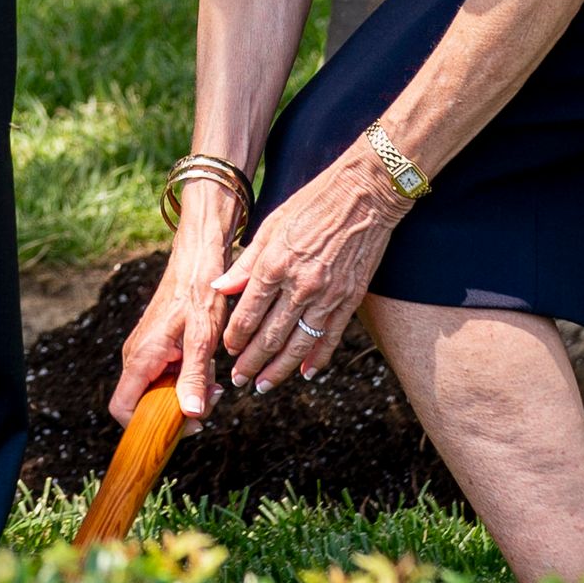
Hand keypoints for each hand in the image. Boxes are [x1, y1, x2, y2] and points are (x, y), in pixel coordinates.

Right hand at [116, 189, 245, 421]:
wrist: (198, 259)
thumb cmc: (199, 293)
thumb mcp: (202, 338)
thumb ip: (194, 377)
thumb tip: (190, 415)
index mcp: (141, 357)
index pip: (122, 408)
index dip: (144, 426)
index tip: (179, 427)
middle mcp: (137, 356)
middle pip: (144, 404)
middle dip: (176, 411)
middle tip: (210, 400)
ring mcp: (145, 351)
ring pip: (157, 391)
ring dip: (185, 394)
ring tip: (214, 383)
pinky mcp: (157, 346)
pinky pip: (165, 376)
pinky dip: (187, 379)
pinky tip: (208, 368)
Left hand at [213, 149, 407, 392]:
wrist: (365, 196)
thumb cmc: (312, 203)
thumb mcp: (270, 225)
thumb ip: (245, 262)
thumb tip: (218, 288)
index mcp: (275, 264)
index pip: (247, 313)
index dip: (234, 337)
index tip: (226, 350)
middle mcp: (300, 285)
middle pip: (269, 336)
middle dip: (250, 363)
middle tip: (238, 380)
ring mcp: (327, 296)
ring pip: (298, 345)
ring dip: (278, 370)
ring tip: (263, 386)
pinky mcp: (350, 300)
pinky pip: (330, 338)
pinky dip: (317, 359)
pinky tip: (306, 374)